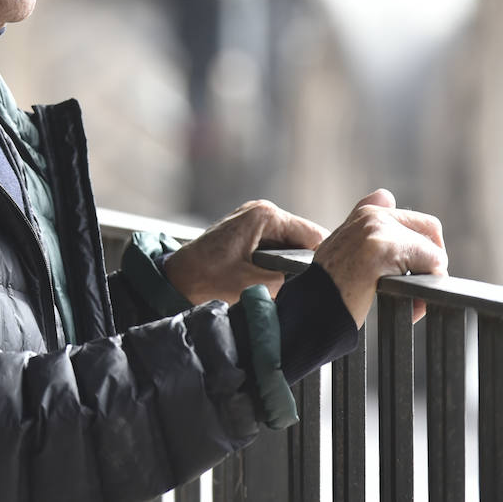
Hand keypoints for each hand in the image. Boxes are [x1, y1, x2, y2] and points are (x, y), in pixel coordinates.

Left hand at [163, 199, 328, 305]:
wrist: (174, 282)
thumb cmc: (205, 281)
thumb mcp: (255, 284)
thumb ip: (290, 279)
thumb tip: (315, 284)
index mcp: (265, 215)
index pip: (315, 235)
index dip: (325, 260)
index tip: (328, 283)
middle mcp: (261, 212)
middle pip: (305, 239)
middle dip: (308, 264)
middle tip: (308, 289)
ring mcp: (253, 221)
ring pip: (292, 246)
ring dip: (292, 267)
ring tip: (288, 288)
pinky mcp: (247, 234)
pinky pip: (276, 248)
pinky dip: (279, 265)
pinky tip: (274, 282)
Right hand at [312, 189, 446, 325]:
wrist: (315, 307)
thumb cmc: (330, 284)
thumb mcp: (343, 245)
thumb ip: (366, 224)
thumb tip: (387, 195)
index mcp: (366, 213)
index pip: (416, 219)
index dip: (419, 246)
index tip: (409, 269)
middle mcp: (372, 216)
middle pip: (430, 230)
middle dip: (430, 262)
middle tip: (415, 289)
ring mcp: (378, 230)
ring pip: (434, 253)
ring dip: (427, 280)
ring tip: (410, 303)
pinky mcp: (386, 249)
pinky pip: (433, 268)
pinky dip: (426, 293)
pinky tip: (409, 307)